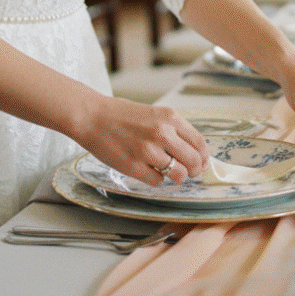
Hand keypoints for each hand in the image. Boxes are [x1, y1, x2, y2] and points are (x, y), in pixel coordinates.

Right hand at [73, 96, 208, 186]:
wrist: (91, 117)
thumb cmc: (121, 115)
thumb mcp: (154, 114)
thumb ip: (173, 129)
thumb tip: (193, 150)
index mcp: (169, 117)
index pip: (199, 143)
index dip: (203, 157)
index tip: (201, 162)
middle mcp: (162, 133)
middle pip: (193, 161)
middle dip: (193, 170)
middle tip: (187, 172)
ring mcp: (148, 151)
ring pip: (178, 174)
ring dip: (175, 176)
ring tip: (165, 170)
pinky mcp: (134, 166)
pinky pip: (157, 181)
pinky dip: (155, 179)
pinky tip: (146, 169)